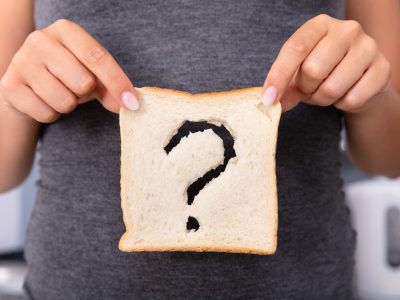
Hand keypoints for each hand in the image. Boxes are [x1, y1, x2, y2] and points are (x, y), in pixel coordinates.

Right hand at [0, 18, 138, 122]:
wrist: (27, 83)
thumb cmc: (67, 74)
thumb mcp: (92, 74)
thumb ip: (112, 86)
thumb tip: (129, 104)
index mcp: (66, 30)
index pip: (97, 57)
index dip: (117, 82)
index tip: (132, 104)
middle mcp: (40, 40)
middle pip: (83, 82)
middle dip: (86, 93)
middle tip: (77, 88)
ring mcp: (21, 62)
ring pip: (65, 101)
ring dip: (68, 105)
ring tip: (60, 93)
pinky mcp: (10, 86)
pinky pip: (46, 114)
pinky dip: (52, 114)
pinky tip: (44, 101)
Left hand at [262, 14, 390, 112]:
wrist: (361, 79)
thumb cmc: (324, 71)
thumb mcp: (299, 73)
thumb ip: (284, 85)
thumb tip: (271, 101)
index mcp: (320, 25)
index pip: (295, 48)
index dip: (279, 75)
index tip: (269, 98)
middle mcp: (347, 30)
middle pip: (313, 70)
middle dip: (305, 89)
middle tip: (308, 90)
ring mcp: (369, 47)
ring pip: (332, 88)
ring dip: (322, 100)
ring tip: (325, 93)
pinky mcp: (383, 69)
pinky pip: (352, 99)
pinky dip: (342, 105)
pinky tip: (345, 94)